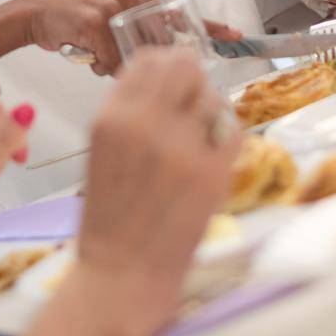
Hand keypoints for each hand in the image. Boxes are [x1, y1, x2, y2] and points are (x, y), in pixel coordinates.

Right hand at [0, 0, 241, 75]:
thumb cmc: (74, 21)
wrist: (35, 14)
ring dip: (117, 64)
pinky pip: (111, 61)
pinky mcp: (96, 22)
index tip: (234, 35)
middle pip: (158, 43)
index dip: (208, 27)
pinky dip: (100, 65)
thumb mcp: (113, 17)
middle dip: (144, 61)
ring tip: (96, 52)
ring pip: (134, 55)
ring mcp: (114, 8)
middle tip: (117, 59)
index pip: (180, 14)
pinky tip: (86, 53)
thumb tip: (163, 59)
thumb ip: (138, 29)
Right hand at [75, 48, 239, 324]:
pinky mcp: (212, 172)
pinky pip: (233, 131)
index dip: (166, 65)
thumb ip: (129, 114)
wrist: (121, 275)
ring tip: (200, 140)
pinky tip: (214, 156)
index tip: (173, 80)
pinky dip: (227, 138)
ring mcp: (181, 147)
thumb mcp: (102, 153)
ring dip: (211, 113)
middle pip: (185, 66)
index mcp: (112, 118)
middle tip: (194, 103)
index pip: (148, 61)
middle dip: (194, 80)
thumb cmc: (110, 219)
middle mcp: (145, 124)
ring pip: (212, 97)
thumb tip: (163, 80)